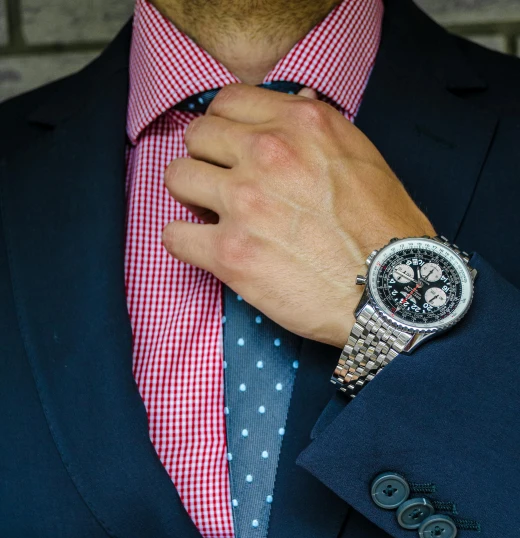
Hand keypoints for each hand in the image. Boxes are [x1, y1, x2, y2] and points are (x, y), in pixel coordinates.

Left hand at [162, 84, 434, 348]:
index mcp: (299, 124)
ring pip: (178, 178)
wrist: (391, 290)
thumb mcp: (361, 156)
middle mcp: (266, 154)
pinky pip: (174, 235)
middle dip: (206, 160)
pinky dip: (186, 241)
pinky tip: (207, 248)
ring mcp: (244, 202)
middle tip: (223, 186)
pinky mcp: (230, 253)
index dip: (225, 126)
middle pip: (197, 137)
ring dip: (191, 197)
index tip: (231, 148)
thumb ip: (319, 127)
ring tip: (214, 216)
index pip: (227, 102)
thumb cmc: (384, 227)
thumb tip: (298, 99)